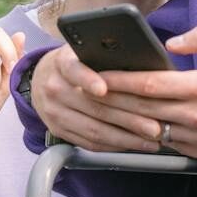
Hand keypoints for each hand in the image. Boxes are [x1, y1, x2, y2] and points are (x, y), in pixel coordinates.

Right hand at [30, 44, 164, 152]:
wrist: (41, 78)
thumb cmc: (76, 62)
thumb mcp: (84, 50)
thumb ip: (106, 56)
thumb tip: (144, 63)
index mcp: (63, 63)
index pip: (74, 70)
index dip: (89, 79)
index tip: (103, 88)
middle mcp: (55, 88)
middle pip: (94, 107)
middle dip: (128, 119)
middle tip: (154, 126)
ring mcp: (54, 112)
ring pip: (94, 130)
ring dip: (125, 138)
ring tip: (151, 141)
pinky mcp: (58, 130)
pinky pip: (88, 142)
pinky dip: (113, 146)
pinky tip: (132, 145)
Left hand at [97, 26, 196, 162]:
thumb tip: (172, 44)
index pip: (149, 86)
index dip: (119, 82)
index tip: (98, 77)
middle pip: (144, 111)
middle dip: (114, 103)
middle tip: (90, 95)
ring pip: (154, 132)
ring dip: (130, 123)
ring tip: (109, 113)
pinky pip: (173, 146)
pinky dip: (154, 137)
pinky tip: (141, 129)